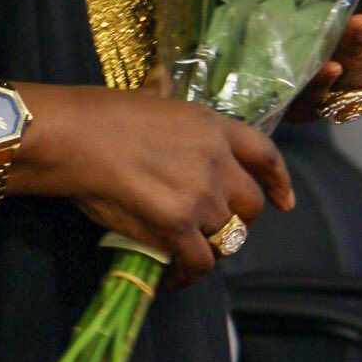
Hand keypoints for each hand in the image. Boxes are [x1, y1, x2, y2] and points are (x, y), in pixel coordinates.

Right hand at [49, 76, 293, 286]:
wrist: (78, 137)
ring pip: (226, 237)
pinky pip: (200, 262)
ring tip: (184, 249)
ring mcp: (200, 196)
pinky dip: (188, 275)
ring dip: (208, 245)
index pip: (264, 155)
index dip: (277, 181)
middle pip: (249, 206)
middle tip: (210, 225)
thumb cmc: (104, 115)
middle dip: (235, 219)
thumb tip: (161, 84)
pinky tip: (173, 277)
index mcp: (212, 127)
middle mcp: (216, 162)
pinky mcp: (178, 227)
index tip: (283, 200)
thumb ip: (171, 107)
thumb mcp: (153, 99)